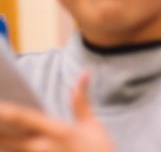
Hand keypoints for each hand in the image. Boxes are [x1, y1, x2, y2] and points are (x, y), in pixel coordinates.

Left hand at [0, 72, 115, 151]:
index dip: (1, 109)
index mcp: (58, 131)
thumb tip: (83, 73)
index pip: (22, 117)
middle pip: (3, 138)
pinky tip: (1, 145)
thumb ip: (80, 100)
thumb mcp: (93, 126)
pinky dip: (5, 150)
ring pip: (5, 151)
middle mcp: (42, 148)